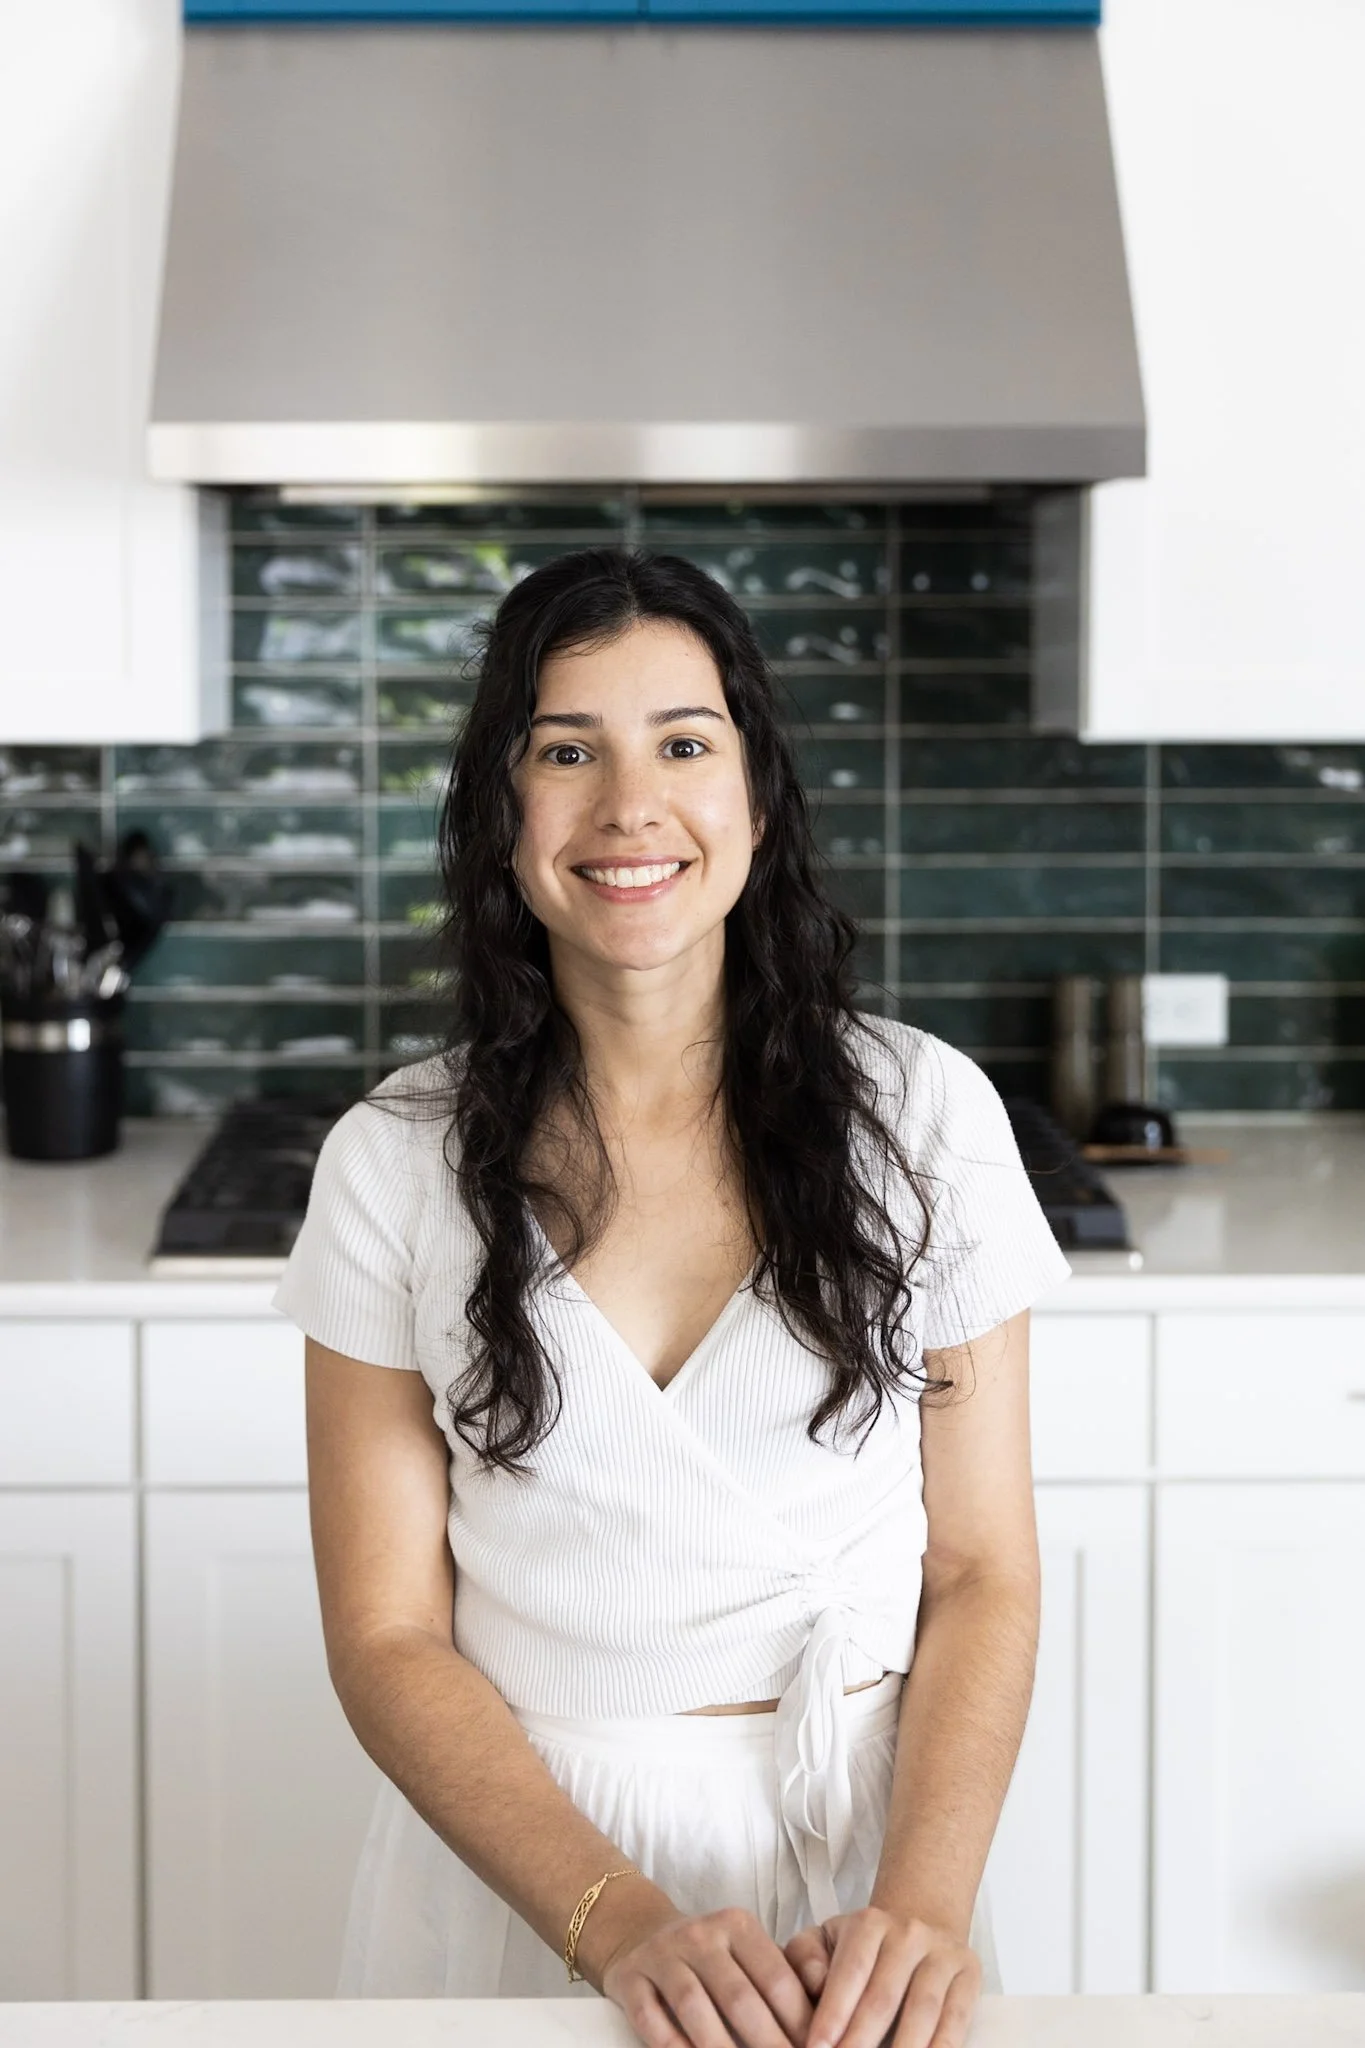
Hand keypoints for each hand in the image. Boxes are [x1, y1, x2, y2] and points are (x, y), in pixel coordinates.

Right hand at [602, 1903, 817, 2047]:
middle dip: (768, 2044)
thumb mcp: (743, 1954)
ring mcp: (663, 1955)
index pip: (776, 1979)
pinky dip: (672, 2046)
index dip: (799, 2023)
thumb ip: (774, 1985)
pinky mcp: (631, 1977)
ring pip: (694, 2007)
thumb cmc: (709, 1957)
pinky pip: (650, 2017)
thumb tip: (816, 2030)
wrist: (641, 1933)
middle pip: (738, 1997)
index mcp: (738, 1926)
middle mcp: (701, 1934)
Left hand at [784, 1909, 980, 2047]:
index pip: (850, 1973)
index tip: (817, 2047)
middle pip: (884, 1997)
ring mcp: (943, 1953)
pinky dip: (941, 2047)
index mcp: (869, 1923)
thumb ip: (807, 1956)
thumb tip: (814, 1984)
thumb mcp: (826, 1938)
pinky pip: (956, 2019)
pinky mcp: (969, 1975)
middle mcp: (909, 1933)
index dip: (833, 2015)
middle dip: (861, 2040)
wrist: (920, 1924)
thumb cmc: (863, 1947)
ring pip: (923, 2010)